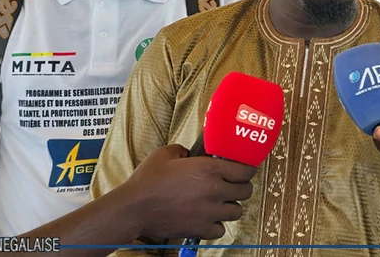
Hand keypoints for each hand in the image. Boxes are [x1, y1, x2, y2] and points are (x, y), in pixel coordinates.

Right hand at [117, 144, 256, 240]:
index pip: (246, 171)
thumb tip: (189, 153)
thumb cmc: (147, 181)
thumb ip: (183, 150)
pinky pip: (221, 229)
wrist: (134, 208)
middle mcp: (214, 190)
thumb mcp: (165, 154)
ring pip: (237, 211)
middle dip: (241, 187)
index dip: (246, 170)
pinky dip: (217, 224)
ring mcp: (210, 212)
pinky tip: (208, 218)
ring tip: (219, 202)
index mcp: (209, 169)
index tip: (242, 170)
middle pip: (246, 191)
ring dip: (230, 206)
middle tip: (231, 185)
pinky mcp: (201, 229)